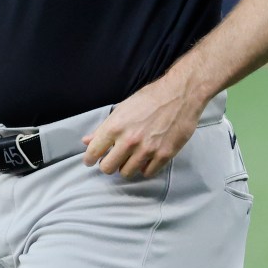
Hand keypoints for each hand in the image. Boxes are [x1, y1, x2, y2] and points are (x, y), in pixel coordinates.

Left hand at [81, 81, 202, 178]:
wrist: (180, 94)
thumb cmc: (150, 98)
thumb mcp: (122, 108)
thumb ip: (103, 128)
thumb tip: (87, 140)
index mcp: (115, 126)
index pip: (94, 151)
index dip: (89, 159)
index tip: (90, 161)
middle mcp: (129, 140)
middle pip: (108, 168)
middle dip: (107, 166)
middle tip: (112, 160)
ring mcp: (147, 149)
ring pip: (127, 173)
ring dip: (125, 167)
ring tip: (130, 159)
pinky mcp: (164, 155)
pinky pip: (147, 173)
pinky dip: (144, 169)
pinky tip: (145, 160)